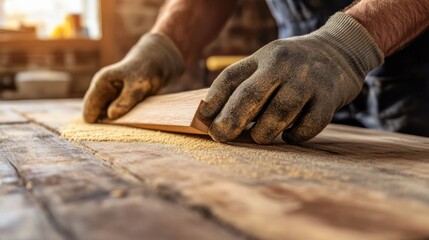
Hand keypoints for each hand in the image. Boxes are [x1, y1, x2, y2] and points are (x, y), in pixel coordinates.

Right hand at [83, 33, 182, 122]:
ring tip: (127, 126)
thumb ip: (126, 100)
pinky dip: (120, 121)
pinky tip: (130, 122)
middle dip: (105, 125)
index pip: (89, 110)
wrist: (155, 65)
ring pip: (105, 117)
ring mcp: (108, 96)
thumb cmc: (145, 72)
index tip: (111, 131)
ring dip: (114, 124)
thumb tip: (111, 116)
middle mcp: (101, 90)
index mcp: (101, 83)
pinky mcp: (116, 101)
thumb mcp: (138, 86)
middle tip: (121, 130)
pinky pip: (114, 116)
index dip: (96, 123)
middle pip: (95, 115)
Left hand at [199, 12, 383, 143]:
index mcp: (264, 56)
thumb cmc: (294, 66)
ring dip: (264, 131)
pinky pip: (309, 124)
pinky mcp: (330, 96)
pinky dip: (296, 135)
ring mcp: (308, 79)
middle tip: (220, 137)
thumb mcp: (268, 62)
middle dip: (231, 120)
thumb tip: (217, 118)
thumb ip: (246, 84)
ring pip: (279, 111)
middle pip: (251, 94)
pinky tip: (289, 136)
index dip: (213, 100)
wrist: (341, 51)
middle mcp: (284, 64)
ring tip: (259, 138)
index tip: (202, 119)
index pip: (231, 77)